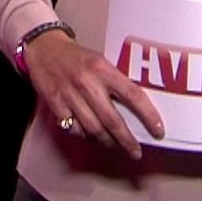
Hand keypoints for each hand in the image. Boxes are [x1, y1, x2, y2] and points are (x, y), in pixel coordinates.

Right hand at [23, 29, 164, 159]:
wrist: (43, 48)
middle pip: (112, 120)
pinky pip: (73, 128)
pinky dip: (84, 135)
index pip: (132, 95)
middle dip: (127, 141)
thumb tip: (135, 108)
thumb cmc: (76, 56)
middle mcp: (87, 83)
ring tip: (115, 146)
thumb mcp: (100, 61)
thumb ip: (115, 81)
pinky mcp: (55, 103)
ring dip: (107, 142)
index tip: (158, 130)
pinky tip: (90, 136)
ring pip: (93, 129)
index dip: (148, 115)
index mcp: (102, 69)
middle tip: (135, 152)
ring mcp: (69, 94)